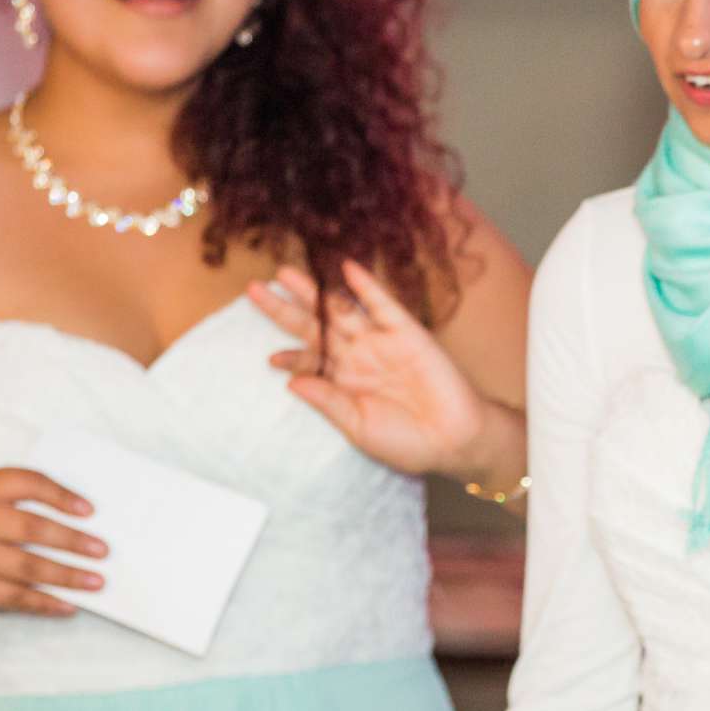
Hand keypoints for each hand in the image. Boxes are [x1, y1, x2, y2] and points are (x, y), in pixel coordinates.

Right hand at [0, 468, 104, 621]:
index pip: (26, 483)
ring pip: (29, 567)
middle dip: (73, 540)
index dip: (61, 495)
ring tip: (97, 580)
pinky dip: (47, 602)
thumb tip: (83, 517)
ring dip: (68, 576)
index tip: (90, 511)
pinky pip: (17, 598)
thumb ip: (20, 500)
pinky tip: (70, 605)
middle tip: (103, 550)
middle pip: (32, 528)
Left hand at [247, 260, 490, 479]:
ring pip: (340, 310)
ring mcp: (381, 342)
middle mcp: (358, 357)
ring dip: (314, 292)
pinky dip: (365, 286)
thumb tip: (291, 382)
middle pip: (314, 327)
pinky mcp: (406, 331)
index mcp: (344, 383)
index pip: (309, 361)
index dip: (290, 357)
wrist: (455, 438)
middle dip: (285, 309)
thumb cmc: (407, 442)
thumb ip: (327, 400)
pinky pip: (382, 304)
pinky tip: (346, 269)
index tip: (270, 359)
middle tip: (254, 290)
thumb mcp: (358, 427)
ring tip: (285, 273)